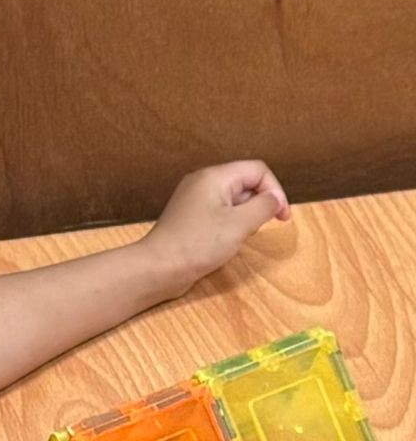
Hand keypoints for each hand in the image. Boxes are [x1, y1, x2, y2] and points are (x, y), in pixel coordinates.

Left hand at [142, 161, 290, 296]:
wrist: (157, 269)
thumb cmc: (196, 245)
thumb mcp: (240, 224)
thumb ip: (263, 207)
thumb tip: (274, 199)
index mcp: (215, 176)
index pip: (257, 170)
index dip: (275, 191)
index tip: (282, 218)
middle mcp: (202, 182)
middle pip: (244, 183)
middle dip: (258, 205)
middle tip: (257, 229)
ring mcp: (193, 201)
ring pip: (232, 201)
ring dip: (244, 217)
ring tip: (239, 237)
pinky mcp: (188, 219)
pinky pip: (217, 214)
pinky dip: (228, 225)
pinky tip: (225, 243)